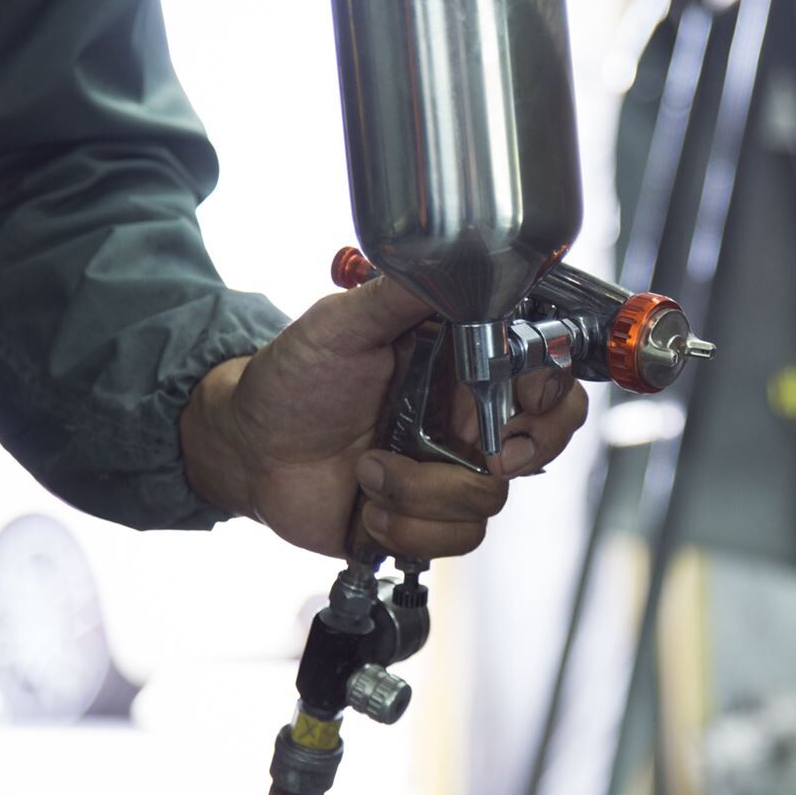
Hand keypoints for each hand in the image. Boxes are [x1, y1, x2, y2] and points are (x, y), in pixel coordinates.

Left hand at [179, 276, 588, 559]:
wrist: (249, 449)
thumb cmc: (292, 379)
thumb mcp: (342, 322)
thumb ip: (402, 291)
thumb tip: (455, 256)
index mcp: (462, 364)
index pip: (545, 375)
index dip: (546, 393)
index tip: (517, 402)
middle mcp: (467, 417)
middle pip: (545, 439)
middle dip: (519, 452)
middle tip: (479, 452)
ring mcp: (450, 470)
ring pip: (491, 498)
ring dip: (423, 492)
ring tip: (370, 469)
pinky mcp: (428, 518)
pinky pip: (457, 538)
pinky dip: (408, 528)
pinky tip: (369, 505)